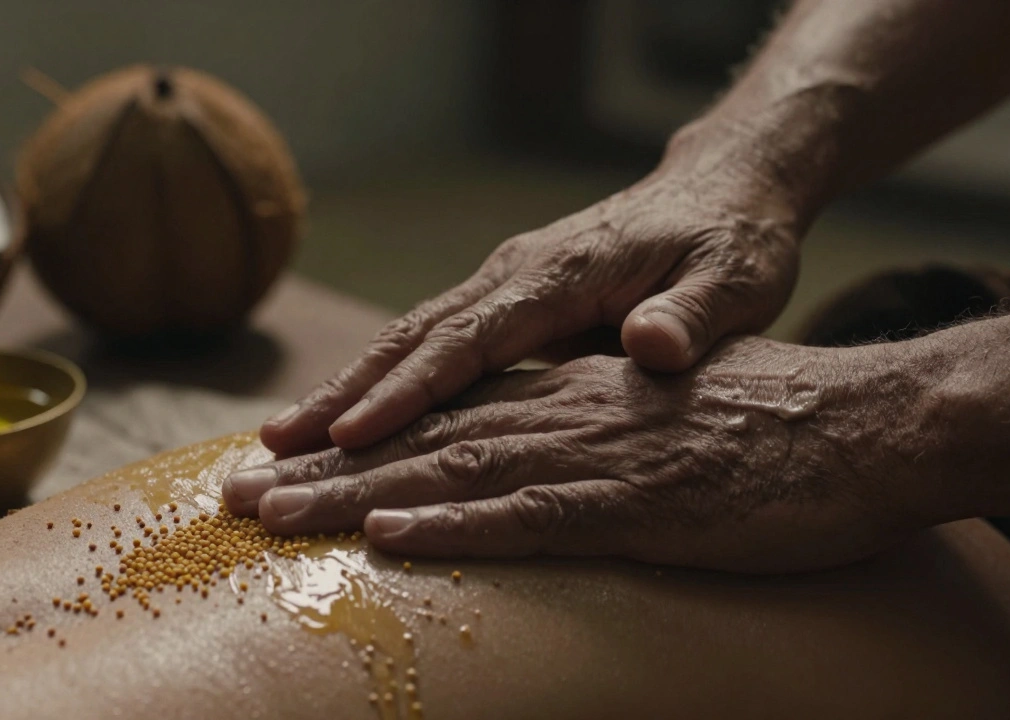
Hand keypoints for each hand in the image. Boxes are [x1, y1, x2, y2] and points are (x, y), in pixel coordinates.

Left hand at [225, 338, 940, 572]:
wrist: (863, 428)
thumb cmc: (765, 431)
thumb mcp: (656, 422)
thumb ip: (586, 433)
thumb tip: (522, 462)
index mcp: (566, 397)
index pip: (440, 417)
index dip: (355, 443)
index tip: (281, 465)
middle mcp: (564, 416)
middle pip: (422, 443)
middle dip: (321, 471)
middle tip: (234, 494)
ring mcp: (597, 459)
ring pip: (453, 475)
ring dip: (358, 497)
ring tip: (276, 516)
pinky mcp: (638, 506)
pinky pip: (532, 516)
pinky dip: (458, 525)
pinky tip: (394, 534)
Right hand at [260, 164, 803, 454]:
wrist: (722, 188)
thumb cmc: (732, 240)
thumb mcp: (734, 280)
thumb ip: (692, 316)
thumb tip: (650, 345)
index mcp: (560, 275)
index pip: (471, 340)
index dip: (410, 391)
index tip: (351, 437)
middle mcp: (516, 275)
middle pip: (415, 337)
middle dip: (344, 393)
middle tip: (275, 446)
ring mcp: (506, 284)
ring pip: (410, 337)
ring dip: (347, 387)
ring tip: (283, 438)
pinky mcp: (509, 299)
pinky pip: (432, 344)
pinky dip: (384, 382)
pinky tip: (349, 421)